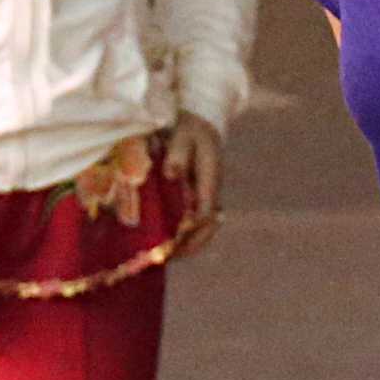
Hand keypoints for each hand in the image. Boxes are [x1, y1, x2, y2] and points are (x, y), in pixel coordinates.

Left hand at [165, 113, 224, 247]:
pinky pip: (197, 221)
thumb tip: (171, 174)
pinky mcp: (200, 197)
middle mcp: (211, 193)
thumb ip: (177, 154)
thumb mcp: (184, 136)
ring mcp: (207, 196)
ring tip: (168, 255)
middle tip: (169, 257)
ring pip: (204, 227)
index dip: (191, 230)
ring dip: (190, 243)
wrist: (203, 122)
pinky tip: (170, 241)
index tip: (175, 242)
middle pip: (208, 227)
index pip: (204, 213)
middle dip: (191, 245)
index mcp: (209, 181)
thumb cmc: (191, 130)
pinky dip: (187, 234)